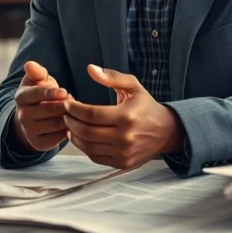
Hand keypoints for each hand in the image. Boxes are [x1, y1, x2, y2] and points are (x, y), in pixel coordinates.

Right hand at [11, 61, 72, 153]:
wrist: (32, 119)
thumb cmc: (39, 94)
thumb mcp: (37, 81)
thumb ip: (37, 72)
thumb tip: (29, 64)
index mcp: (20, 97)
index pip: (35, 94)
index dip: (50, 93)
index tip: (64, 92)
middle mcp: (22, 115)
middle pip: (49, 110)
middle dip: (64, 105)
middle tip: (72, 100)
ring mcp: (29, 131)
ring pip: (56, 124)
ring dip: (68, 117)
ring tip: (72, 110)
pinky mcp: (38, 144)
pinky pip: (59, 138)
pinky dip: (68, 130)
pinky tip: (70, 123)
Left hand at [64, 65, 183, 169]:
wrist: (166, 132)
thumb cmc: (147, 107)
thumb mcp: (133, 86)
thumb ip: (111, 77)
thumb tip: (90, 69)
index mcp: (127, 116)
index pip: (91, 114)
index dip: (74, 109)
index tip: (67, 103)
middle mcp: (125, 137)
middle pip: (86, 131)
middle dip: (70, 121)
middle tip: (65, 113)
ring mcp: (123, 153)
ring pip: (88, 146)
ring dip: (74, 135)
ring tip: (70, 124)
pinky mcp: (122, 163)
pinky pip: (95, 157)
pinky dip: (84, 147)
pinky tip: (80, 137)